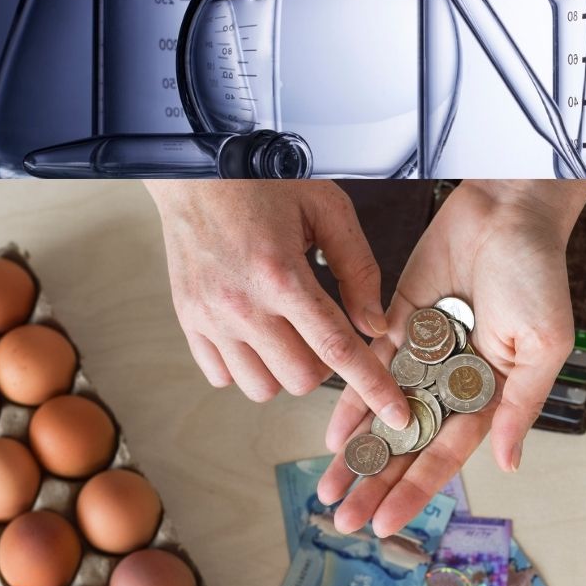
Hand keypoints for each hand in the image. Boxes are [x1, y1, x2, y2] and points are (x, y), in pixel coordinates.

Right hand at [145, 179, 411, 428]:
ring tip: (289, 334)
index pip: (337, 349)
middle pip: (301, 379)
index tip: (396, 414)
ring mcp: (210, 317)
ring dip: (285, 371)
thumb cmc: (261, 182)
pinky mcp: (188, 321)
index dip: (373, 386)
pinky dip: (247, 367)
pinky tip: (258, 336)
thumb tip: (375, 325)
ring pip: (262, 388)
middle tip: (324, 332)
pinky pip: (223, 377)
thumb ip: (358, 269)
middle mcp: (241, 303)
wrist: (194, 170)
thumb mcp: (326, 209)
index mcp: (281, 274)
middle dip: (326, 367)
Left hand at [317, 178, 585, 536]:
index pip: (445, 455)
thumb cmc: (538, 276)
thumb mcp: (543, 348)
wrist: (508, 211)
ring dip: (357, 454)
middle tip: (343, 521)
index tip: (385, 522)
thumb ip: (520, 407)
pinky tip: (332, 435)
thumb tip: (508, 466)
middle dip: (376, 484)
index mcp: (490, 395)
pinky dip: (351, 401)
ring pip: (384, 417)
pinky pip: (369, 370)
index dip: (414, 489)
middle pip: (408, 445)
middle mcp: (454, 383)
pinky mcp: (399, 323)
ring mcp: (424, 355)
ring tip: (328, 491)